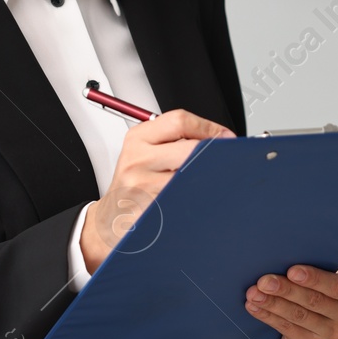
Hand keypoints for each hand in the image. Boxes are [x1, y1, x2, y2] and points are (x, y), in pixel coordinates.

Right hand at [81, 109, 233, 272]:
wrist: (111, 217)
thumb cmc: (134, 183)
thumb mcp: (145, 152)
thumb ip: (175, 139)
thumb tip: (220, 138)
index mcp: (138, 138)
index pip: (180, 121)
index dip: (209, 128)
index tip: (224, 137)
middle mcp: (137, 159)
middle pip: (190, 149)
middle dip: (214, 155)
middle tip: (226, 160)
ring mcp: (142, 186)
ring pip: (191, 177)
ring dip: (207, 179)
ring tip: (206, 182)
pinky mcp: (149, 210)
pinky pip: (184, 201)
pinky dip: (195, 199)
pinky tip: (193, 199)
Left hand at [245, 265, 337, 338]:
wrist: (314, 317)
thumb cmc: (318, 286)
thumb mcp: (322, 275)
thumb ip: (311, 270)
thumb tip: (281, 258)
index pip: (336, 286)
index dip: (314, 279)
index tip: (292, 271)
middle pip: (315, 301)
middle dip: (286, 290)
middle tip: (265, 282)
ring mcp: (332, 332)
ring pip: (299, 316)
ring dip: (273, 303)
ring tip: (255, 294)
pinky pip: (288, 328)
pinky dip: (268, 316)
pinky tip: (255, 307)